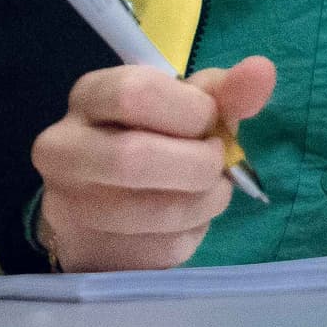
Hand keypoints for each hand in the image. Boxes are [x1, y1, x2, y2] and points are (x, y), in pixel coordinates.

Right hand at [31, 55, 275, 271]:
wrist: (99, 203)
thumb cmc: (151, 137)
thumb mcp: (182, 104)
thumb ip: (223, 90)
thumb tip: (262, 72)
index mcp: (89, 98)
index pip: (135, 94)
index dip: (190, 110)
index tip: (208, 119)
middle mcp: (63, 151)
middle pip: (136, 158)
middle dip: (199, 163)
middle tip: (215, 162)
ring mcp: (70, 209)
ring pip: (156, 212)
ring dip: (206, 202)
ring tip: (210, 191)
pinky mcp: (93, 254)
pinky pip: (163, 249)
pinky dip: (194, 232)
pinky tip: (186, 219)